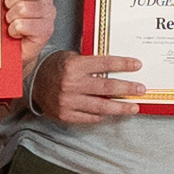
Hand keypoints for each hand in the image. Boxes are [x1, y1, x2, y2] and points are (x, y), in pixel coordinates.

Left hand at [5, 0, 55, 44]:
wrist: (15, 47)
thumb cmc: (13, 19)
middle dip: (11, 1)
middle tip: (9, 9)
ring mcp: (48, 15)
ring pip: (23, 8)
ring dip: (12, 17)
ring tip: (13, 22)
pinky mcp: (46, 30)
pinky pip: (24, 24)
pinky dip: (14, 30)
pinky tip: (16, 32)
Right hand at [29, 49, 146, 123]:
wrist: (31, 82)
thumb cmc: (55, 67)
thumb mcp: (70, 57)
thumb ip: (90, 61)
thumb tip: (116, 63)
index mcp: (74, 66)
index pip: (105, 64)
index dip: (123, 64)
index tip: (137, 65)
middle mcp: (71, 83)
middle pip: (107, 86)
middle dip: (127, 88)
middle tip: (141, 89)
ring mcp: (68, 101)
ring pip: (101, 106)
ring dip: (120, 107)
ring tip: (134, 107)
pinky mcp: (65, 114)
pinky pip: (90, 117)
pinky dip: (102, 115)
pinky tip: (113, 113)